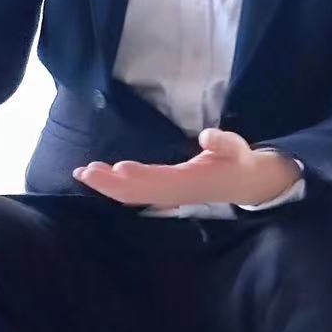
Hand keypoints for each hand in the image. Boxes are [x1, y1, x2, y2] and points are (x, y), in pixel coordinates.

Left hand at [72, 128, 300, 209]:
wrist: (247, 184)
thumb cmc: (238, 162)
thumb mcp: (238, 149)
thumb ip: (224, 143)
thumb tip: (208, 136)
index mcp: (190, 181)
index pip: (158, 181)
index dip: (138, 177)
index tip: (117, 169)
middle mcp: (174, 192)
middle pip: (137, 193)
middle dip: (109, 184)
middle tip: (84, 171)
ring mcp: (168, 196)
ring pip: (132, 195)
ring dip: (107, 186)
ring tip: (83, 173)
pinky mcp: (164, 193)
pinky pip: (136, 193)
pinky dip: (115, 187)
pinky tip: (100, 178)